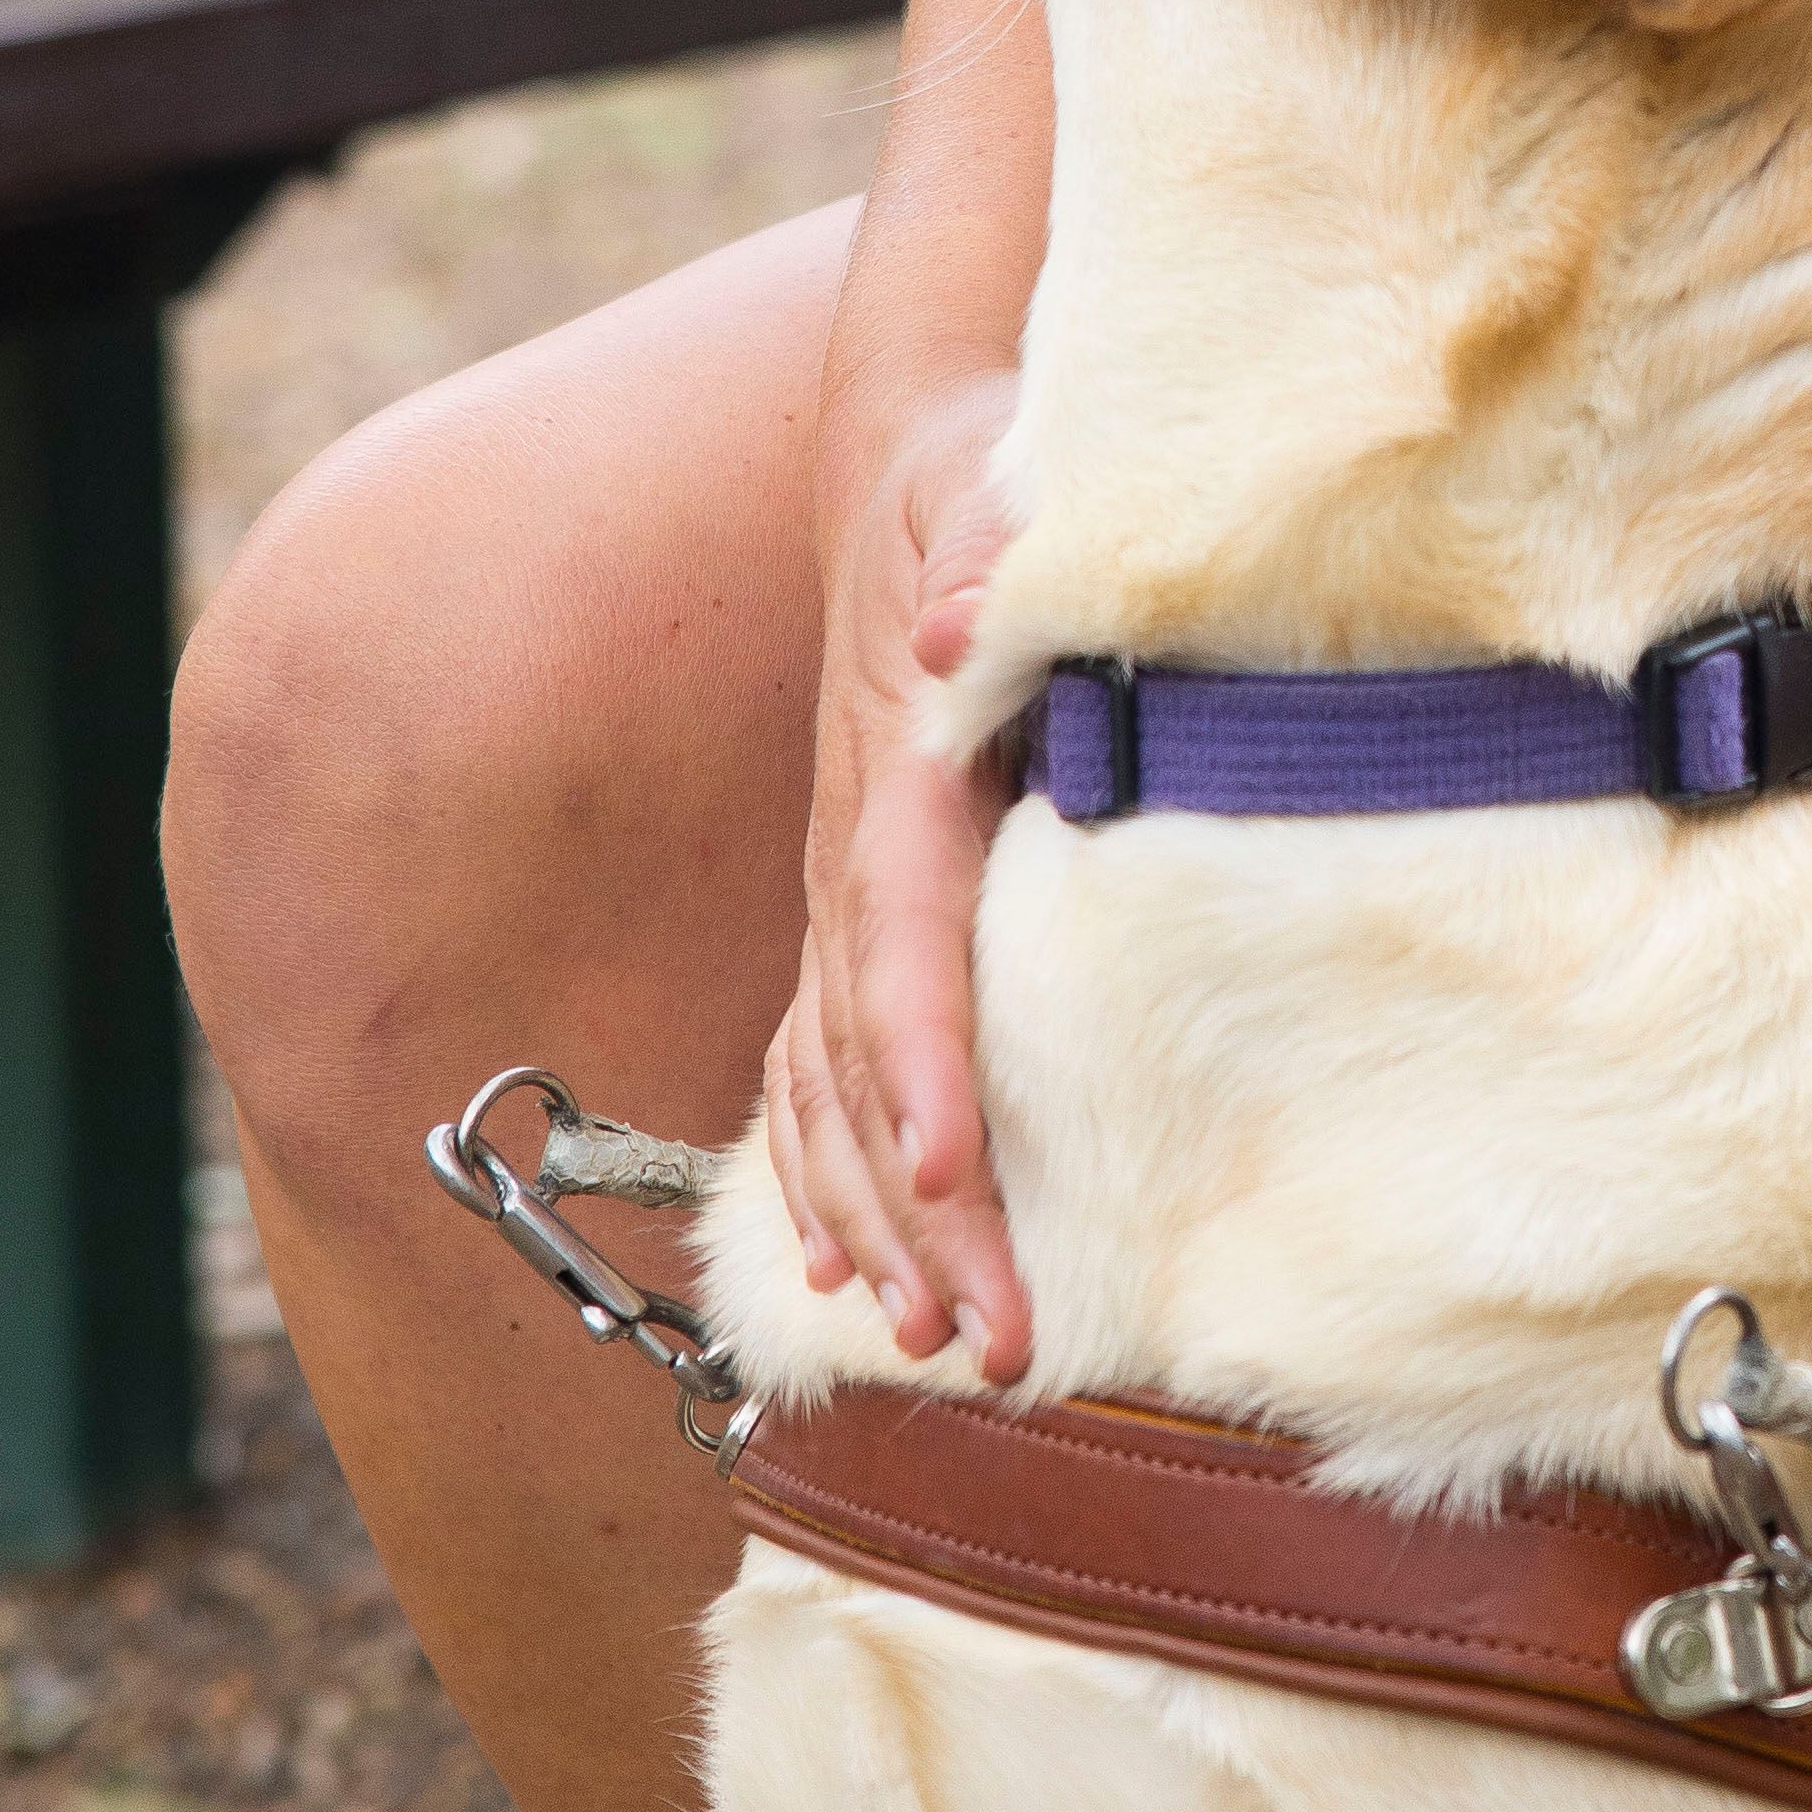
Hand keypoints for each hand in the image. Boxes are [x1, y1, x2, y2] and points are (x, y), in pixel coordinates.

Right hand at [765, 382, 1032, 1380]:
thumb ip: (992, 544)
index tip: (956, 1177)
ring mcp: (843, 896)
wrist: (901, 468)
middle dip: (920, 1211)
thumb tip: (964, 619)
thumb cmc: (974, 481)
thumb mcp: (992, 480)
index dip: (926, 1069)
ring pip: (833, 1090)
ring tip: (939, 1343)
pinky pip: (819, 1069)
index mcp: (900, 782)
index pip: (903, 950)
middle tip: (989, 1342)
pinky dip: (826, 1174)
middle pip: (869, 1065)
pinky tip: (849, 1271)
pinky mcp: (858, 910)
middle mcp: (854, 861)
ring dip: (879, 1222)